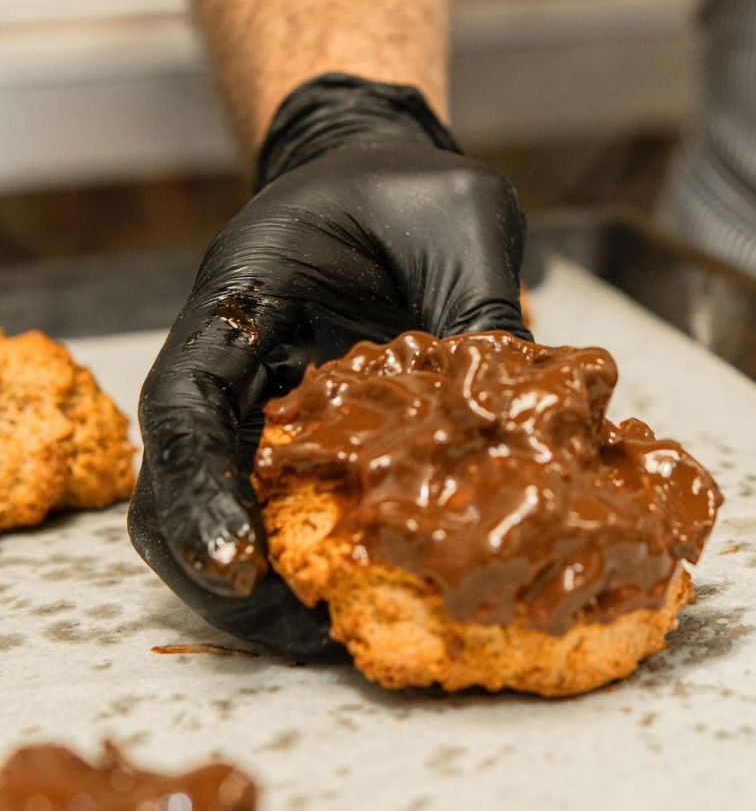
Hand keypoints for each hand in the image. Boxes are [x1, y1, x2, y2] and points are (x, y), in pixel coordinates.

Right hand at [128, 74, 529, 655]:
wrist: (379, 176)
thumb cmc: (410, 187)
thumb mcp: (462, 221)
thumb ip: (480, 307)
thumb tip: (527, 416)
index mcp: (242, 297)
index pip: (185, 405)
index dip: (198, 493)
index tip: (237, 569)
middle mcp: (230, 362)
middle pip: (174, 485)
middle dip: (219, 570)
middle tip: (301, 630)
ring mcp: (256, 404)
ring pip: (216, 510)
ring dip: (260, 583)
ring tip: (334, 634)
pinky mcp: (295, 436)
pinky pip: (280, 507)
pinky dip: (308, 559)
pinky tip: (366, 595)